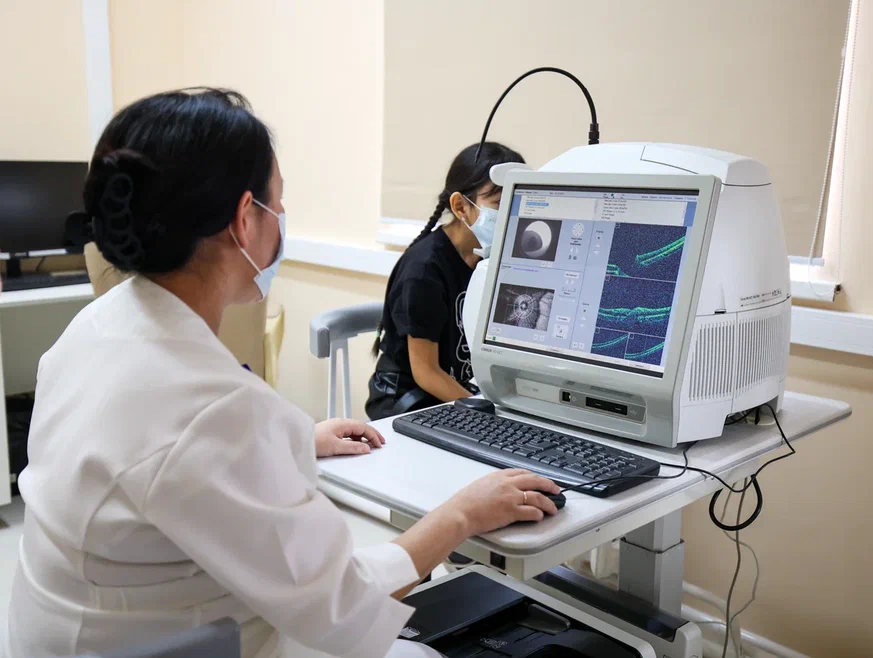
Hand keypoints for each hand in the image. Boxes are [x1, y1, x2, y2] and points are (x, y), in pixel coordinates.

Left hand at [315, 418, 385, 457]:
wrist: (298, 441)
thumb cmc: (313, 441)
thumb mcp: (335, 447)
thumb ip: (353, 448)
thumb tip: (366, 448)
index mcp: (342, 423)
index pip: (363, 427)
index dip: (373, 435)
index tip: (379, 444)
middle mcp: (340, 423)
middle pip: (360, 427)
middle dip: (372, 434)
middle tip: (380, 442)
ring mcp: (336, 428)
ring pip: (355, 430)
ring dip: (364, 436)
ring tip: (371, 444)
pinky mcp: (332, 433)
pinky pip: (348, 434)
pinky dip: (356, 439)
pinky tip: (357, 444)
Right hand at [445, 469, 561, 536]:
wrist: (460, 513)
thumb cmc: (465, 502)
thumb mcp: (480, 485)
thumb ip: (494, 485)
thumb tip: (501, 490)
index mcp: (499, 476)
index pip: (523, 472)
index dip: (535, 477)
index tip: (540, 480)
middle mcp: (507, 484)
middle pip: (535, 480)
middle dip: (549, 485)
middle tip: (556, 490)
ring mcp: (511, 497)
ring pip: (538, 496)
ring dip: (548, 503)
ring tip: (553, 508)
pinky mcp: (512, 511)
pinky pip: (532, 511)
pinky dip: (539, 514)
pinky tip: (540, 516)